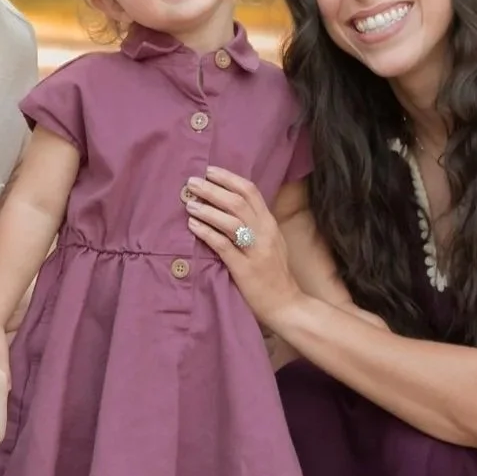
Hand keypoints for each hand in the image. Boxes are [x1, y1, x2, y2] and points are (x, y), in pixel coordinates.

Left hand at [184, 167, 306, 328]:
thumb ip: (254, 224)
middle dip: (212, 190)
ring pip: (231, 221)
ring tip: (189, 204)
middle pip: (238, 202)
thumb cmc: (274, 273)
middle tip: (191, 183)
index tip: (209, 171)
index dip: (229, 178)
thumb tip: (228, 204)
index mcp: (270, 224)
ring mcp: (256, 251)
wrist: (287, 304)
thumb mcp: (270, 242)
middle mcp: (265, 233)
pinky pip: (224, 246)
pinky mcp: (245, 269)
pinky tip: (193, 226)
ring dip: (207, 209)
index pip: (251, 192)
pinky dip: (207, 233)